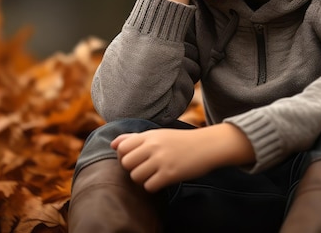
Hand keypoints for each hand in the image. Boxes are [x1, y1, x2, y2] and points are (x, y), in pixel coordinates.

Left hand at [111, 124, 254, 192]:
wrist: (207, 146)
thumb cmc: (181, 141)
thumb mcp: (158, 135)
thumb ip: (135, 138)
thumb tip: (113, 144)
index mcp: (149, 135)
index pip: (122, 147)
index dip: (125, 156)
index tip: (136, 159)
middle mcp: (153, 146)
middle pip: (126, 164)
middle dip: (132, 169)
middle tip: (144, 168)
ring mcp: (161, 160)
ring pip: (135, 176)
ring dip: (142, 179)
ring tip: (153, 175)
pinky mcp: (170, 174)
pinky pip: (149, 186)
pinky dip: (153, 186)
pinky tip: (161, 180)